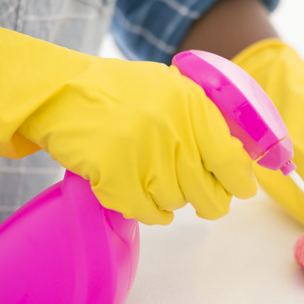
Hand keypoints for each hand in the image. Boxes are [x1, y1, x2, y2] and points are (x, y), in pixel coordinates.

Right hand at [0, 2, 256, 224]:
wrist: (63, 93)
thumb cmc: (120, 93)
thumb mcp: (172, 90)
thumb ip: (204, 120)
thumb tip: (237, 160)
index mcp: (192, 108)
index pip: (231, 162)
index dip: (239, 183)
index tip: (241, 190)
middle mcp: (173, 132)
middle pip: (208, 194)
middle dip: (210, 202)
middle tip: (206, 202)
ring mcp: (144, 156)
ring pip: (177, 204)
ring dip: (171, 199)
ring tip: (155, 179)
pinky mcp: (116, 178)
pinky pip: (148, 213)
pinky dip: (150, 212)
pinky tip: (143, 197)